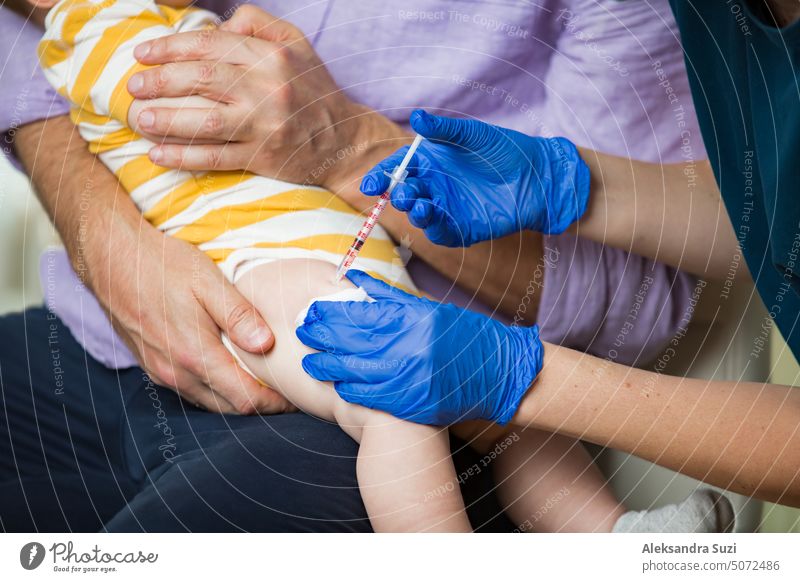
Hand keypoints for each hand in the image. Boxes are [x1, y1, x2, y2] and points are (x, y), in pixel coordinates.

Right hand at [92, 217, 292, 414]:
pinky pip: (190, 390)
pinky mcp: (151, 365)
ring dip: (236, 398)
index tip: (295, 397)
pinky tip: (227, 369)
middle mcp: (176, 372)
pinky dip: (214, 389)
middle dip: (260, 404)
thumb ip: (239, 315)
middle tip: (284, 390)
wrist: (111, 257)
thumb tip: (267, 344)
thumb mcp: (207, 280)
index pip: (245, 399)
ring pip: (209, 401)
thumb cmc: (161, 264)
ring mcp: (160, 372)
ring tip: (261, 381)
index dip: (274, 403)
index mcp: (195, 355)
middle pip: (229, 407)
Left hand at [126, 5, 368, 186]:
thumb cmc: (313, 90)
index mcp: (272, 55)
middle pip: (202, 80)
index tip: (143, 55)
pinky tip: (158, 155)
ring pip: (205, 121)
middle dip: (160, 81)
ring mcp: (266, 125)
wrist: (345, 140)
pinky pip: (217, 157)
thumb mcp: (296, 45)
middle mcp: (269, 88)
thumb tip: (218, 21)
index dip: (170, 48)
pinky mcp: (264, 157)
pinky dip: (184, 157)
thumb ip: (258, 24)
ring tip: (139, 119)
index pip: (211, 45)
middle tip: (134, 87)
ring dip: (166, 120)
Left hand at [295, 271, 542, 424]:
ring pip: (353, 372)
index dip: (329, 314)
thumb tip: (354, 277)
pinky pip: (370, 397)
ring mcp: (407, 378)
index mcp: (410, 320)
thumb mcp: (430, 309)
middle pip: (349, 342)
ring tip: (310, 363)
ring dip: (327, 367)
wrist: (500, 373)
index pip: (358, 314)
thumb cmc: (465, 336)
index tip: (310, 312)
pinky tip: (338, 385)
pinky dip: (350, 390)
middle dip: (321, 338)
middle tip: (301, 333)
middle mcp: (405, 348)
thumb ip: (390, 297)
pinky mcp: (410, 403)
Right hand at [361, 110, 590, 246]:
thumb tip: (416, 116)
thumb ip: (444, 129)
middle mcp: (433, 186)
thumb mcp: (473, 134)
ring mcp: (446, 208)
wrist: (537, 176)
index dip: (381, 177)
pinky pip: (441, 233)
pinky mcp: (462, 229)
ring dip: (414, 212)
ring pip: (420, 215)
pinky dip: (434, 229)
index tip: (370, 184)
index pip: (397, 169)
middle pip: (404, 193)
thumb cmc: (505, 150)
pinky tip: (434, 219)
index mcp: (429, 162)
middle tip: (402, 193)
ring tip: (420, 205)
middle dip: (398, 195)